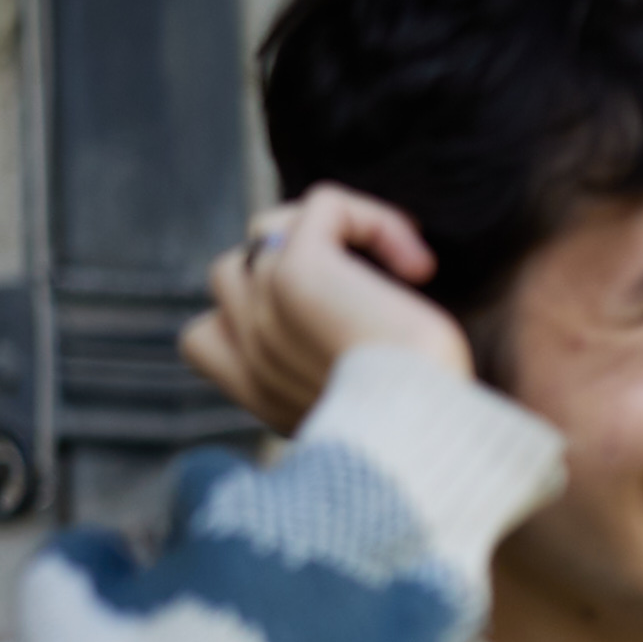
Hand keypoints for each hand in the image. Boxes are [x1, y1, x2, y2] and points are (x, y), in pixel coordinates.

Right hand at [179, 184, 471, 432]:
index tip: (336, 335)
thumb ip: (341, 374)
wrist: (436, 435)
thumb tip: (369, 323)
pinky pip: (326, 206)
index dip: (261, 316)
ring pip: (268, 231)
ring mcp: (263, 307)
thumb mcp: (377, 409)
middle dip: (300, 268)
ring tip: (405, 277)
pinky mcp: (294, 272)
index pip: (206, 338)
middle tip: (379, 299)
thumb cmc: (431, 432)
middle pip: (232, 274)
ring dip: (336, 238)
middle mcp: (251, 353)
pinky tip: (420, 268)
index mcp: (261, 394)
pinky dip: (377, 222)